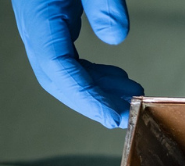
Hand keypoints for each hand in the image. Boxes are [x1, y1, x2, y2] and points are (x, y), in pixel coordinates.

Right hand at [12, 0, 143, 127]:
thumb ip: (103, 0)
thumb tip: (115, 36)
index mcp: (39, 11)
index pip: (56, 66)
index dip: (85, 97)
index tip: (114, 116)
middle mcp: (35, 20)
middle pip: (56, 76)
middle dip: (91, 102)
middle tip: (127, 118)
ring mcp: (42, 22)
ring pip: (62, 70)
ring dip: (97, 91)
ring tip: (131, 99)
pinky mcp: (53, 20)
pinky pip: (68, 57)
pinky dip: (94, 74)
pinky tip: (119, 80)